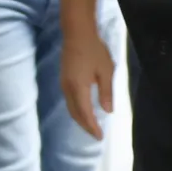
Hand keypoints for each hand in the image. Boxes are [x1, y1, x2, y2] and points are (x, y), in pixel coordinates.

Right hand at [60, 17, 116, 139]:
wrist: (77, 33)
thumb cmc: (94, 50)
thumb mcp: (106, 71)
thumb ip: (106, 92)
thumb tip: (108, 110)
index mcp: (79, 88)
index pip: (85, 113)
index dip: (92, 127)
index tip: (100, 137)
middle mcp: (68, 89)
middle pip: (75, 114)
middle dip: (85, 126)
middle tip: (96, 135)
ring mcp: (64, 84)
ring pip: (70, 108)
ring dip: (80, 119)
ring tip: (91, 126)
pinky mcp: (63, 79)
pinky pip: (69, 101)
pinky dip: (76, 110)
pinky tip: (84, 110)